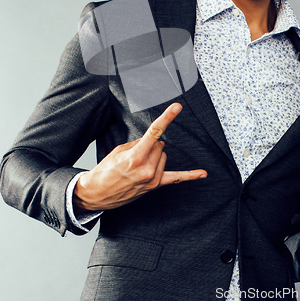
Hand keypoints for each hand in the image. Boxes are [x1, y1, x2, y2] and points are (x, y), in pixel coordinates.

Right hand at [73, 103, 207, 211]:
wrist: (97, 193)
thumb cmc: (105, 171)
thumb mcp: (118, 151)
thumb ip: (138, 143)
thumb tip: (153, 141)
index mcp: (135, 157)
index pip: (155, 132)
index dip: (166, 117)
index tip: (176, 107)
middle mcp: (146, 169)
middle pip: (159, 145)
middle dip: (149, 145)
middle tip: (134, 154)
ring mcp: (152, 179)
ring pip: (163, 155)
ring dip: (154, 155)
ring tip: (138, 164)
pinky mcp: (155, 186)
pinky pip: (176, 179)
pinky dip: (190, 175)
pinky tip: (202, 173)